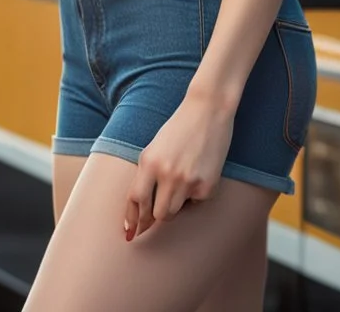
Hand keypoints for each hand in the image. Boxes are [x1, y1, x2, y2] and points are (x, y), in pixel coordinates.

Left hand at [124, 95, 233, 240]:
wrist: (208, 109)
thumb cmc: (179, 127)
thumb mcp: (155, 147)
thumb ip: (147, 175)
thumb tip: (143, 208)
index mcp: (149, 162)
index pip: (135, 200)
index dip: (132, 219)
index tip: (131, 232)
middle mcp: (166, 173)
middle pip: (157, 214)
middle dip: (156, 216)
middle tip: (158, 210)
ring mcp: (187, 180)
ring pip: (174, 213)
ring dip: (175, 205)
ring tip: (181, 183)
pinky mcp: (207, 185)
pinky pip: (196, 203)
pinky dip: (195, 195)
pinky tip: (198, 174)